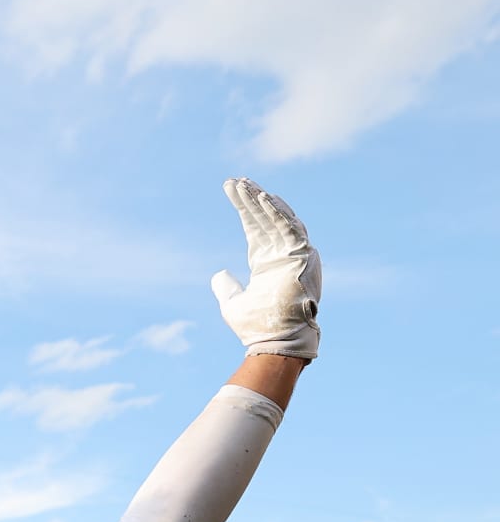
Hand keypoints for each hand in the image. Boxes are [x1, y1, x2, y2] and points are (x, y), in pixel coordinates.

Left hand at [212, 178, 320, 360]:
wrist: (275, 341)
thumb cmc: (257, 326)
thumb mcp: (233, 303)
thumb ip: (227, 287)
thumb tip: (219, 274)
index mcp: (268, 262)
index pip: (255, 227)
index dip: (244, 208)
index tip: (230, 188)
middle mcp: (283, 255)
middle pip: (266, 219)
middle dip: (251, 199)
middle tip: (236, 180)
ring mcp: (294, 254)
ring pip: (279, 219)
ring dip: (263, 201)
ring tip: (246, 184)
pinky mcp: (303, 257)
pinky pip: (291, 228)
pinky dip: (278, 212)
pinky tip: (263, 197)